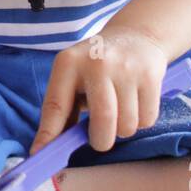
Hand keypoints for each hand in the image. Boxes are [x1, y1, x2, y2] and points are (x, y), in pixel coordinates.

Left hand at [29, 25, 168, 155]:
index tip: (40, 155)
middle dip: (101, 140)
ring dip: (122, 130)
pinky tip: (135, 104)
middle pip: (103, 120)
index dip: (49, 134)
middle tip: (100, 137)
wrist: (136, 36)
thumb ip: (63, 110)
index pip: (56, 105)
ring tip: (119, 112)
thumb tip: (49, 148)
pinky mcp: (151, 75)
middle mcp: (97, 63)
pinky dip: (141, 121)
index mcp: (69, 63)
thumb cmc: (97, 67)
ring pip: (127, 125)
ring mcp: (127, 68)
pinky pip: (146, 119)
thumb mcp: (73, 77)